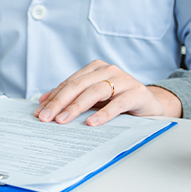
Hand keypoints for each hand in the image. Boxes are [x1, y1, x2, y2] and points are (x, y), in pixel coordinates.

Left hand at [34, 60, 182, 125]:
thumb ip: (71, 98)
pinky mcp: (137, 93)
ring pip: (95, 91)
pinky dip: (103, 113)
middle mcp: (109, 70)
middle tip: (46, 117)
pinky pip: (117, 103)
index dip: (53, 97)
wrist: (150, 105)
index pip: (69, 83)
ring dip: (76, 107)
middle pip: (78, 85)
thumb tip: (43, 103)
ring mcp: (124, 80)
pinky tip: (91, 122)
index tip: (39, 112)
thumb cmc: (118, 101)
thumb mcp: (93, 99)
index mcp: (95, 69)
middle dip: (60, 102)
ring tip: (63, 120)